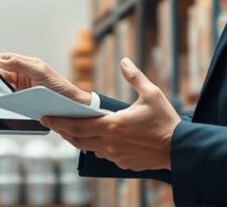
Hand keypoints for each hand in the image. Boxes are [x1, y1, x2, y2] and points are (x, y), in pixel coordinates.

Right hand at [0, 52, 90, 104]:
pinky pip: (9, 99)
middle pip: (2, 74)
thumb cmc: (60, 87)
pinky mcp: (24, 101)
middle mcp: (24, 75)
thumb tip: (2, 60)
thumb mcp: (40, 73)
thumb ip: (21, 65)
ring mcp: (24, 89)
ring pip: (5, 87)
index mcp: (28, 65)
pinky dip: (3, 100)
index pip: (6, 59)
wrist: (72, 107)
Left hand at [42, 58, 179, 171]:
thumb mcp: (151, 94)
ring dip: (78, 139)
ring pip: (89, 148)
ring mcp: (116, 155)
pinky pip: (103, 155)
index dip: (59, 122)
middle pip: (77, 139)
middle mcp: (109, 143)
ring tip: (71, 129)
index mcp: (112, 125)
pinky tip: (96, 140)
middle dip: (62, 131)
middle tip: (51, 123)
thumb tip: (124, 61)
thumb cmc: (166, 122)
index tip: (46, 116)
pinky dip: (95, 147)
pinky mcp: (123, 163)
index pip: (77, 126)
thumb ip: (134, 77)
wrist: (180, 149)